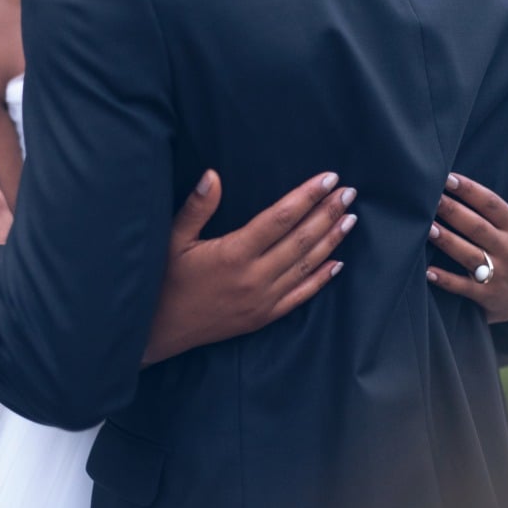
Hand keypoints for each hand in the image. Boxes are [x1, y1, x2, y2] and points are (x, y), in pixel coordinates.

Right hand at [143, 170, 357, 365]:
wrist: (157, 332)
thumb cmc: (163, 281)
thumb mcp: (172, 240)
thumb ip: (196, 208)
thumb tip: (213, 175)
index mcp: (233, 253)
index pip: (280, 218)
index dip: (307, 196)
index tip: (328, 179)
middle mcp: (254, 277)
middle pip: (301, 239)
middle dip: (327, 213)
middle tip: (350, 192)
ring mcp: (262, 300)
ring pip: (306, 266)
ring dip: (331, 240)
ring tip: (350, 219)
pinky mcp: (263, 317)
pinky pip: (300, 297)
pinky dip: (321, 279)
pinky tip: (337, 263)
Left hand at [426, 135, 507, 323]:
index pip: (491, 204)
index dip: (470, 191)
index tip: (447, 177)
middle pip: (477, 227)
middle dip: (452, 212)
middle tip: (427, 198)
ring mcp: (498, 273)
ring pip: (469, 254)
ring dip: (446, 242)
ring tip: (424, 228)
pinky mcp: (487, 296)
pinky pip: (464, 287)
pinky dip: (445, 280)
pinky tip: (426, 271)